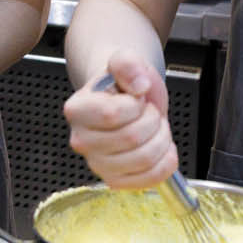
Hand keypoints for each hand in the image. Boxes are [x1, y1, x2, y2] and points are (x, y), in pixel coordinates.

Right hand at [62, 53, 179, 187]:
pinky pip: (149, 179)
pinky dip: (165, 162)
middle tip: (148, 112)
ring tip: (153, 128)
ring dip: (161, 140)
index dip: (135, 104)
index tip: (135, 97)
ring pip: (144, 159)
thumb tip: (139, 83)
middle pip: (131, 138)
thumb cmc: (124, 84)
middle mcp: (81, 140)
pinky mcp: (115, 180)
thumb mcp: (126, 62)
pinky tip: (161, 148)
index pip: (113, 114)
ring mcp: (97, 164)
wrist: (128, 100)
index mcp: (77, 110)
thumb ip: (128, 63)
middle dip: (152, 120)